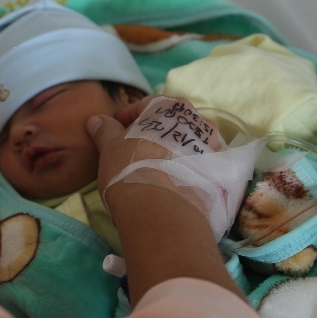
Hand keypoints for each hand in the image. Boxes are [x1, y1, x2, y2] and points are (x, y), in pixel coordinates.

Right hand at [84, 96, 244, 304]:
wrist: (164, 212)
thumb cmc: (130, 169)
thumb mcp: (110, 147)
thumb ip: (105, 130)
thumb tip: (96, 119)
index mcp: (170, 108)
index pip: (146, 105)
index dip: (128, 117)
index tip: (115, 132)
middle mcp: (198, 122)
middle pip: (171, 124)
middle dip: (154, 135)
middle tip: (135, 152)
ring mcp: (213, 149)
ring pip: (188, 145)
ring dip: (172, 153)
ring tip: (154, 170)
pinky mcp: (220, 177)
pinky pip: (199, 167)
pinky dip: (186, 171)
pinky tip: (171, 185)